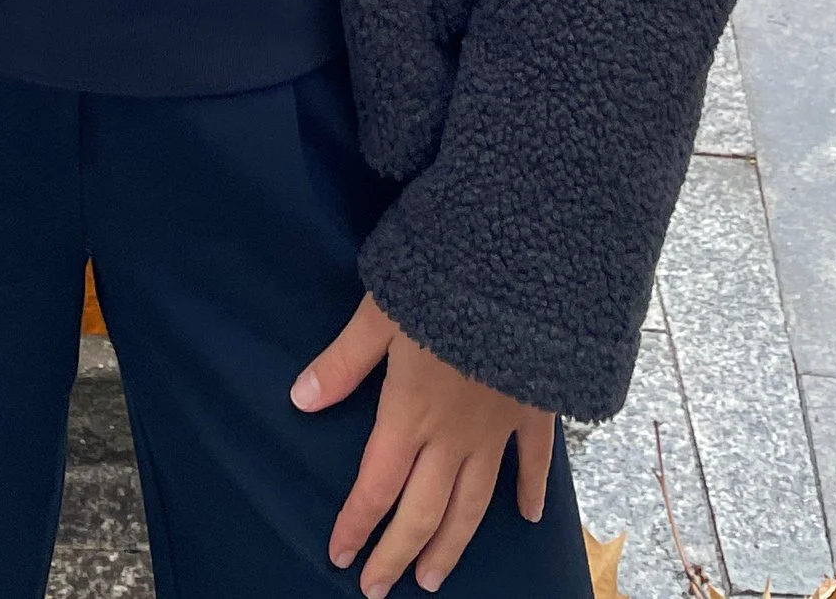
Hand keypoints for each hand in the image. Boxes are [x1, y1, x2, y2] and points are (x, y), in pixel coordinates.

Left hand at [293, 291, 553, 593]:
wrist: (519, 268)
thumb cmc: (443, 282)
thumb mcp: (380, 312)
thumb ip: (344, 361)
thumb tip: (300, 399)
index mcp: (409, 413)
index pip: (376, 487)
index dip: (356, 525)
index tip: (340, 557)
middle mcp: (452, 435)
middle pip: (423, 511)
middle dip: (398, 554)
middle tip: (379, 589)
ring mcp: (497, 428)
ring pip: (473, 503)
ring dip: (451, 544)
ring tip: (434, 577)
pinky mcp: (533, 408)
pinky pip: (535, 461)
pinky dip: (531, 490)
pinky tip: (529, 516)